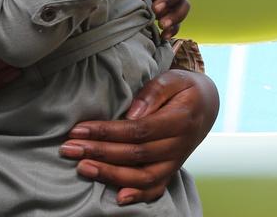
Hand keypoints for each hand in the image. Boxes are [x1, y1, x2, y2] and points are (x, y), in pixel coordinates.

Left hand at [59, 69, 218, 204]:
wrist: (208, 104)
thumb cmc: (185, 88)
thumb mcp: (173, 79)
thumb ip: (153, 93)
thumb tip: (131, 115)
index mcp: (181, 119)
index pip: (138, 130)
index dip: (107, 133)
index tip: (79, 130)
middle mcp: (180, 144)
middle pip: (135, 154)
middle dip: (98, 152)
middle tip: (68, 149)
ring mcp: (176, 161)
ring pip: (142, 176)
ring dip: (109, 174)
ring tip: (82, 168)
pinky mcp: (171, 170)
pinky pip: (155, 188)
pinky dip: (138, 196)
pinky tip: (118, 197)